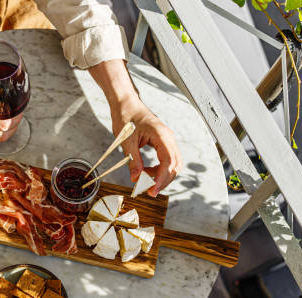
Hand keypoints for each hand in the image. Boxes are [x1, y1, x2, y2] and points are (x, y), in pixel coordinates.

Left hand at [87, 60, 181, 196]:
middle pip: (175, 165)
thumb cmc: (126, 117)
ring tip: (146, 181)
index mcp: (162, 135)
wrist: (126, 104)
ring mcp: (167, 139)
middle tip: (148, 191)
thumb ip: (133, 160)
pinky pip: (167, 159)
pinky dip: (159, 169)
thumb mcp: (127, 141)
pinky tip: (146, 171)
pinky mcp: (163, 142)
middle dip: (163, 180)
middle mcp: (168, 137)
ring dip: (162, 175)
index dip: (162, 179)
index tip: (152, 190)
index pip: (169, 162)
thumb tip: (136, 179)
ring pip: (173, 164)